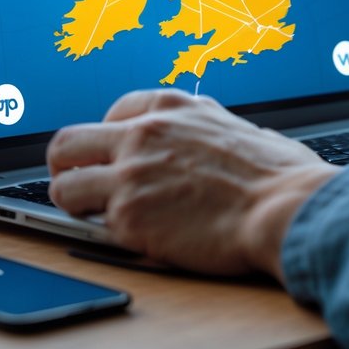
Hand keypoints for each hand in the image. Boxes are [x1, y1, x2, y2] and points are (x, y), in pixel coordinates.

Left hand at [46, 89, 337, 277]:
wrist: (284, 210)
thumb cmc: (282, 177)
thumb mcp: (248, 130)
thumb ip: (222, 133)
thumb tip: (240, 144)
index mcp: (174, 107)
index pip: (115, 112)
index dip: (110, 138)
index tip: (114, 156)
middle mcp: (144, 133)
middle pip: (69, 141)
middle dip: (67, 165)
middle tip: (76, 183)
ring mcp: (130, 174)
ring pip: (64, 184)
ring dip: (72, 203)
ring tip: (88, 218)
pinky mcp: (128, 216)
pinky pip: (89, 225)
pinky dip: (101, 236)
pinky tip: (121, 241)